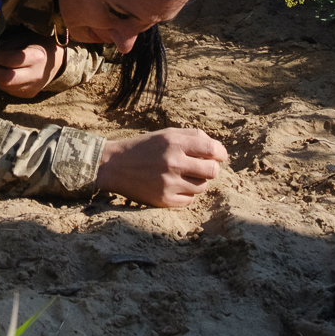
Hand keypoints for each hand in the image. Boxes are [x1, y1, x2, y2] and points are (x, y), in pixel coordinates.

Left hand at [0, 40, 62, 97]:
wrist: (56, 61)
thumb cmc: (37, 46)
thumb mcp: (24, 39)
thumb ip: (7, 47)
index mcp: (36, 57)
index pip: (10, 60)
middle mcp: (36, 75)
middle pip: (6, 78)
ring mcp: (33, 87)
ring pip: (6, 86)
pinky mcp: (29, 94)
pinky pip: (10, 91)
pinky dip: (3, 83)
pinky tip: (4, 73)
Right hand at [95, 128, 226, 206]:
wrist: (114, 166)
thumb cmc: (144, 148)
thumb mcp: (166, 134)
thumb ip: (193, 137)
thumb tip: (218, 149)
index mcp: (174, 142)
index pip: (213, 149)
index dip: (220, 153)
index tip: (218, 156)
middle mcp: (173, 162)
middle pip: (212, 171)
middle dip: (211, 169)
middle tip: (201, 167)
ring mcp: (168, 183)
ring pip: (202, 187)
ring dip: (197, 182)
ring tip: (183, 176)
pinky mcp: (164, 200)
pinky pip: (190, 200)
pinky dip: (186, 194)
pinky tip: (174, 186)